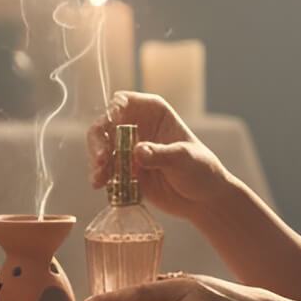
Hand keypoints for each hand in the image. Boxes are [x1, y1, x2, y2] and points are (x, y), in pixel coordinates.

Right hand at [86, 91, 231, 222]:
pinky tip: (99, 185)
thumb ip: (161, 154)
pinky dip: (100, 176)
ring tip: (100, 178)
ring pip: (101, 148)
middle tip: (101, 160)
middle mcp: (137, 126)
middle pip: (105, 125)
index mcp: (153, 112)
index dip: (112, 111)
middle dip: (98, 141)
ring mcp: (129, 149)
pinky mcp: (125, 170)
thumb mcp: (184, 159)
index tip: (110, 126)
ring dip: (97, 162)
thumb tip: (138, 152)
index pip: (124, 101)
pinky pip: (105, 169)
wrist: (203, 199)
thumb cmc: (201, 170)